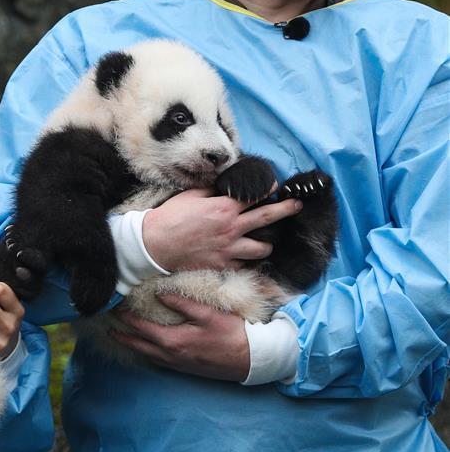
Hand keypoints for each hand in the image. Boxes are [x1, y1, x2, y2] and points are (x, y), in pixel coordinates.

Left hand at [111, 294, 249, 380]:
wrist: (252, 359)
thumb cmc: (231, 333)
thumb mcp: (207, 313)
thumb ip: (181, 303)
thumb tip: (159, 293)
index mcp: (173, 341)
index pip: (142, 328)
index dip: (127, 318)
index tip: (116, 309)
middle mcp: (170, 356)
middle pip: (138, 346)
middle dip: (122, 336)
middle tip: (109, 327)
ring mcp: (177, 365)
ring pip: (147, 356)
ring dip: (133, 346)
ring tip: (122, 338)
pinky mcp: (185, 369)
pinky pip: (158, 362)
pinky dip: (147, 354)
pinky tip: (147, 350)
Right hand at [142, 187, 300, 271]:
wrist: (155, 244)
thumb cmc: (170, 217)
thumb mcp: (191, 195)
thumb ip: (212, 192)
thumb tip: (224, 188)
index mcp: (224, 208)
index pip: (254, 196)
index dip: (268, 189)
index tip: (275, 186)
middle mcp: (231, 228)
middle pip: (268, 218)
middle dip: (285, 209)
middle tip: (296, 205)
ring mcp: (229, 249)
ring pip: (262, 248)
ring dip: (266, 244)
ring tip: (266, 242)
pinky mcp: (222, 265)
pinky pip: (244, 264)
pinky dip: (247, 261)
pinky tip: (246, 258)